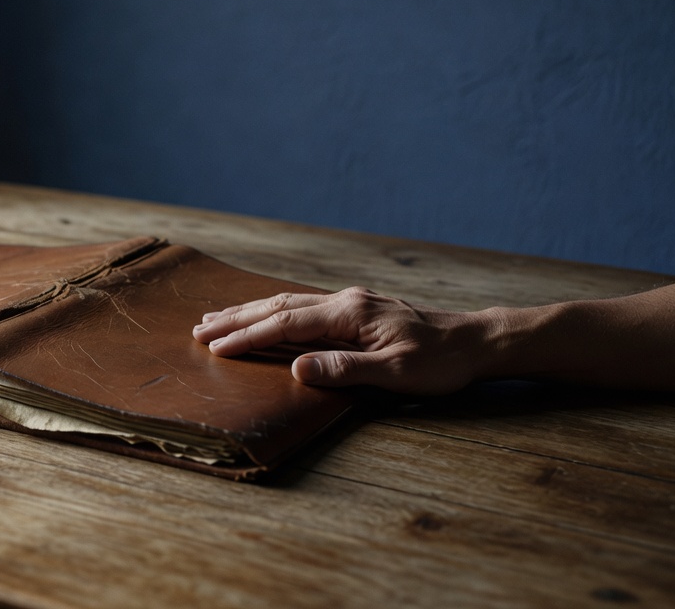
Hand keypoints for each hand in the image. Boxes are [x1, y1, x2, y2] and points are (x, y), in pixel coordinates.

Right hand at [192, 287, 492, 394]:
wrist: (476, 341)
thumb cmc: (440, 362)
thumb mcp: (396, 374)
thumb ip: (345, 369)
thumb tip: (297, 368)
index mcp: (349, 313)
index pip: (286, 324)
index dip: (248, 336)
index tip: (215, 347)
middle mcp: (344, 300)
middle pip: (279, 306)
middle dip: (237, 318)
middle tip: (199, 328)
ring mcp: (350, 302)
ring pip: (288, 302)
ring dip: (251, 311)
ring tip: (218, 319)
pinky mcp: (356, 309)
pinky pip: (303, 306)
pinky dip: (274, 311)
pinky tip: (266, 315)